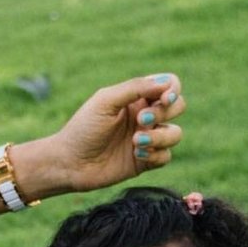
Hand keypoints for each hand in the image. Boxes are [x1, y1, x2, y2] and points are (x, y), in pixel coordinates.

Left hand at [30, 74, 186, 194]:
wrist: (69, 163)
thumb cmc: (83, 129)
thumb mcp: (106, 101)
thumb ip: (135, 88)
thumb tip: (166, 83)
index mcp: (136, 98)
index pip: (169, 85)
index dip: (173, 90)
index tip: (163, 98)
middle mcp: (145, 117)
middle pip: (178, 107)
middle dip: (164, 113)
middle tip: (140, 121)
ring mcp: (147, 139)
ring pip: (175, 133)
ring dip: (160, 136)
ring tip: (135, 142)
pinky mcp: (145, 161)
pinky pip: (166, 156)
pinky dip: (156, 154)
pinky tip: (137, 155)